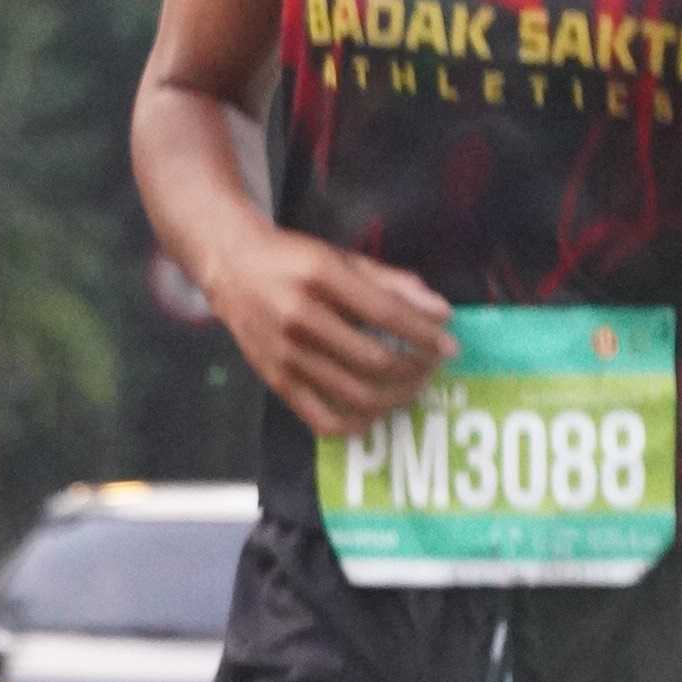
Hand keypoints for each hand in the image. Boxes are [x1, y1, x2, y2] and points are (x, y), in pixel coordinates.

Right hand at [211, 229, 455, 439]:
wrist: (231, 266)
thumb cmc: (295, 260)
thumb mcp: (343, 258)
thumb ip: (394, 282)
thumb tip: (442, 312)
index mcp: (320, 278)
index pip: (385, 314)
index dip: (424, 334)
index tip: (450, 346)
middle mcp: (299, 318)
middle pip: (375, 360)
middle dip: (416, 368)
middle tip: (432, 365)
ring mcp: (285, 355)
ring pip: (356, 394)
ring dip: (396, 396)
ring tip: (413, 386)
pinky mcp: (275, 381)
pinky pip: (323, 420)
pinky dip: (358, 424)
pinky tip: (376, 410)